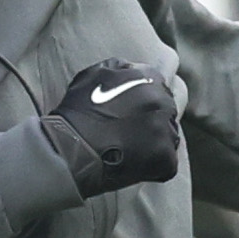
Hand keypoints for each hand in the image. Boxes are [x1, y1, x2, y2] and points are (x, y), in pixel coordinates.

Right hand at [45, 58, 180, 194]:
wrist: (69, 149)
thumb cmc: (76, 114)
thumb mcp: (94, 75)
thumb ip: (120, 69)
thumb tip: (134, 68)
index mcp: (148, 79)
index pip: (158, 89)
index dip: (143, 105)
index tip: (130, 117)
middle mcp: (161, 100)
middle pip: (166, 114)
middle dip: (152, 124)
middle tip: (130, 137)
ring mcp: (165, 130)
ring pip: (169, 138)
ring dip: (155, 145)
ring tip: (130, 153)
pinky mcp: (164, 157)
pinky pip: (166, 165)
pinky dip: (153, 169)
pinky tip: (133, 167)